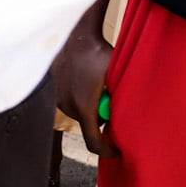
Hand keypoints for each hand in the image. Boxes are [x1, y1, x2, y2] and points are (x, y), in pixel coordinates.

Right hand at [53, 27, 115, 158]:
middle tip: (113, 103)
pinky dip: (80, 99)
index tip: (118, 151)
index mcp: (84, 106)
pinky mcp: (53, 91)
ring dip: (90, 108)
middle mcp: (67, 106)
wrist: (76, 35)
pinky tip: (84, 82)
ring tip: (98, 87)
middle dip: (102, 119)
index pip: (93, 142)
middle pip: (88, 125)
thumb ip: (123, 101)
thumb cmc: (99, 54)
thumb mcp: (118, 78)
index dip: (107, 151)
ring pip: (80, 113)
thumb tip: (131, 119)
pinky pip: (70, 103)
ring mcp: (58, 98)